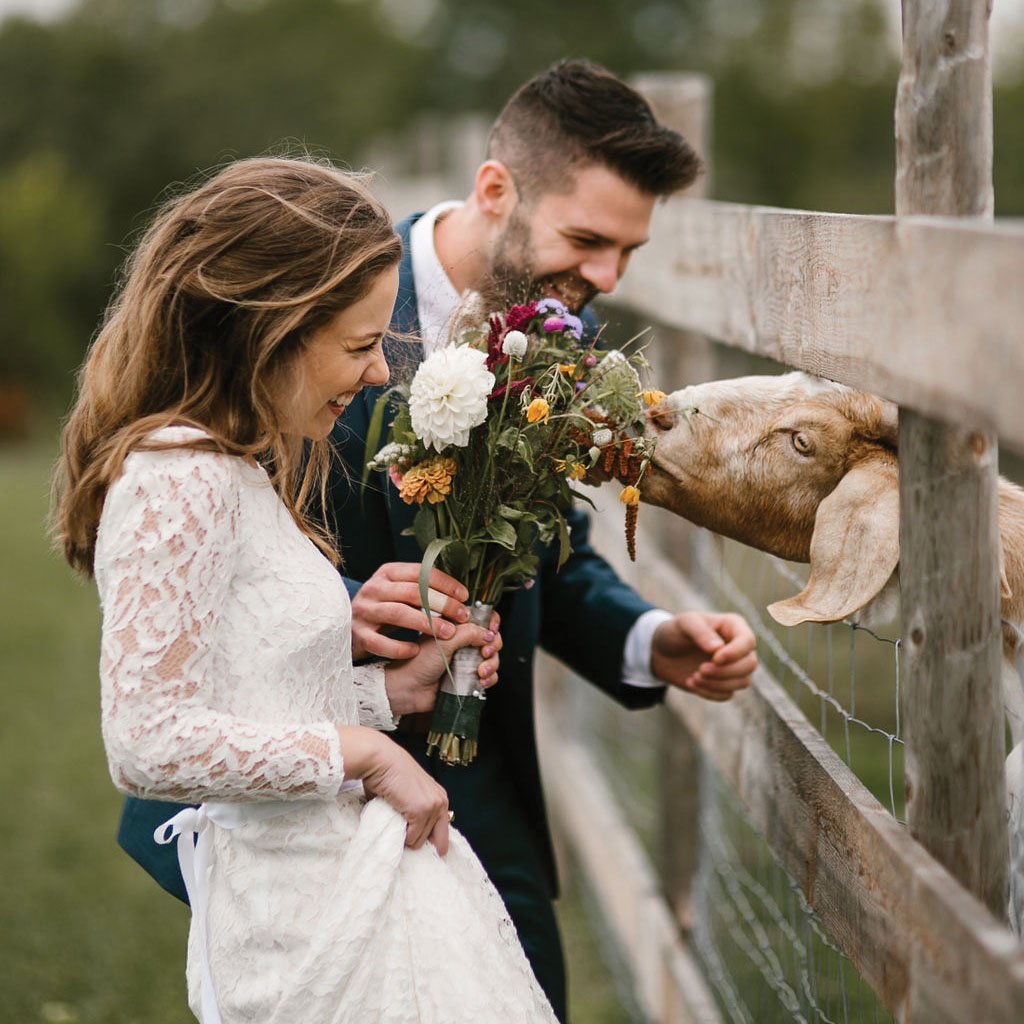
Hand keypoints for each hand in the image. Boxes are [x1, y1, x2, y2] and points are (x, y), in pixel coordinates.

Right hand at [337, 725, 450, 853]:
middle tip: (401, 832)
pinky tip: (394, 820)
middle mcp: (440, 801)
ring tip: (394, 819)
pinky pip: (412, 838)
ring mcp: (432, 806)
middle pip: (432, 838)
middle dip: (416, 839)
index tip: (420, 847)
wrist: (380, 760)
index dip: (432, 840)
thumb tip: (406, 832)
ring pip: (420, 840)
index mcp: (439, 796)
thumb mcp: (407, 792)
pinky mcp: (421, 811)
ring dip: (405, 836)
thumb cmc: (388, 773)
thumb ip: (412, 810)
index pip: (443, 829)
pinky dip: (401, 836)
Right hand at [351, 563, 471, 660]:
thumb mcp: (399, 593)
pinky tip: (415, 650)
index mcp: (387, 573)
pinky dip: (400, 647)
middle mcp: (373, 588)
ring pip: (398, 613)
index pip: (420, 572)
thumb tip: (460, 596)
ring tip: (448, 633)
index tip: (464, 596)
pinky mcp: (358, 634)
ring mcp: (363, 611)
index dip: (445, 583)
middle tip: (462, 616)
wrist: (348, 631)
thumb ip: (423, 590)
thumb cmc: (384, 611)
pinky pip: (380, 642)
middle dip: (442, 603)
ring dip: (427, 623)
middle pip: (413, 591)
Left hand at [383, 618, 501, 715]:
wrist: (408, 690)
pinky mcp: (469, 677)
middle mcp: (463, 642)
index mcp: (455, 627)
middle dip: (493, 646)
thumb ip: (468, 632)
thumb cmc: (418, 663)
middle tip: (485, 653)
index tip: (492, 631)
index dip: (491, 623)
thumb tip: (489, 633)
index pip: (481, 618)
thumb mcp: (443, 642)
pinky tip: (480, 681)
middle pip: (492, 638)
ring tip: (480, 672)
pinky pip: (490, 676)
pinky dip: (489, 678)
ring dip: (492, 664)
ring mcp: (467, 660)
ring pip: (493, 657)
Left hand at [650, 611, 756, 701]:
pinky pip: (727, 694)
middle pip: (749, 664)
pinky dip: (709, 692)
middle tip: (700, 670)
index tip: (715, 659)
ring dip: (717, 684)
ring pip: (743, 682)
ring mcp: (733, 666)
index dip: (735, 653)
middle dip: (725, 672)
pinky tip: (691, 682)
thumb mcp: (684, 624)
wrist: (661, 651)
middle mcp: (738, 647)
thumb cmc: (675, 631)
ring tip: (694, 677)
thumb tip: (718, 648)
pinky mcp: (724, 683)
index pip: (748, 641)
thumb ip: (700, 632)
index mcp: (733, 626)